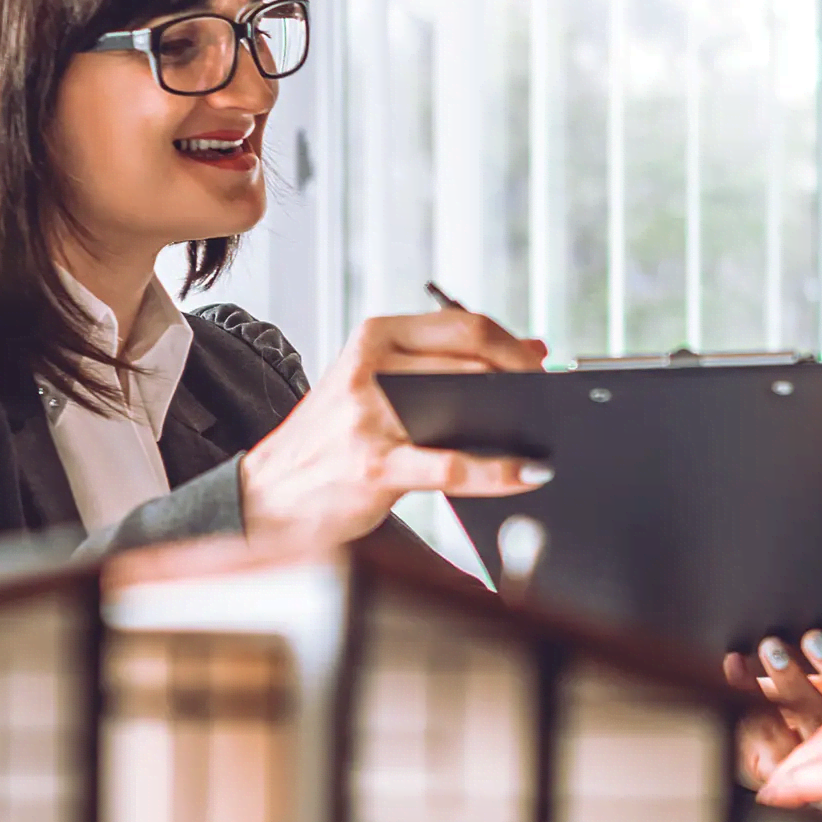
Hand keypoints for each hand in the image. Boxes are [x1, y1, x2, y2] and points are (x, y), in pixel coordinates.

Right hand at [238, 309, 547, 551]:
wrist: (267, 496)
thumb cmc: (330, 442)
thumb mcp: (374, 386)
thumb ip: (441, 365)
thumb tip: (530, 347)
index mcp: (374, 338)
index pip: (463, 324)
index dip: (515, 346)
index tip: (544, 367)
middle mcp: (370, 368)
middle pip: (473, 363)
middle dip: (524, 385)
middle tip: (554, 406)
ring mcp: (370, 417)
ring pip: (468, 404)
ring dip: (517, 423)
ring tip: (546, 435)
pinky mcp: (375, 466)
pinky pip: (455, 465)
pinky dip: (500, 472)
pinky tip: (526, 474)